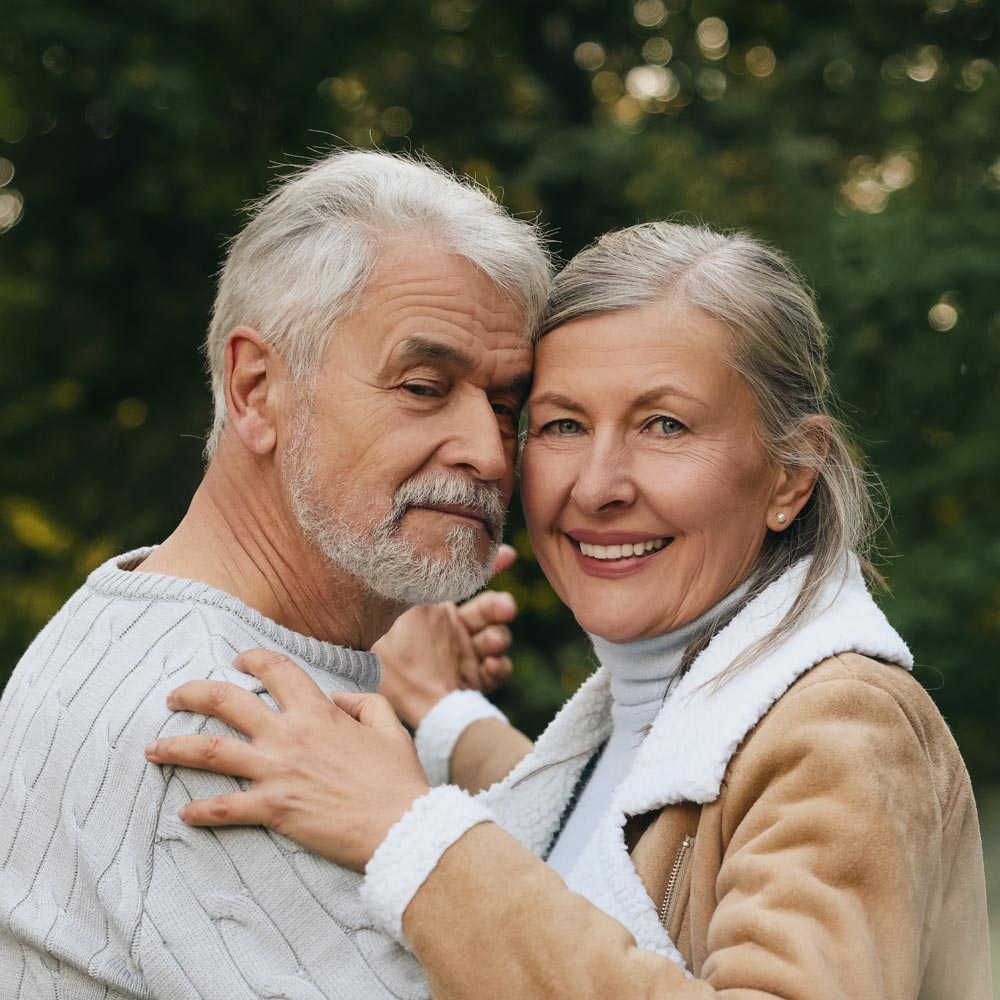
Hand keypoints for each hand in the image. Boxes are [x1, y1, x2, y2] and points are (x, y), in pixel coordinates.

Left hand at [144, 648, 431, 871]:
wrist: (400, 827)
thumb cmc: (398, 778)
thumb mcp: (390, 726)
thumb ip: (362, 703)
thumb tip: (336, 699)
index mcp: (318, 712)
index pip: (276, 670)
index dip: (253, 658)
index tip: (238, 659)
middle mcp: (290, 736)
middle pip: (227, 702)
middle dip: (194, 693)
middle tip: (174, 695)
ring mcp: (277, 772)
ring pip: (213, 751)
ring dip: (177, 747)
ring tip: (152, 749)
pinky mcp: (273, 810)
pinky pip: (226, 808)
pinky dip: (201, 811)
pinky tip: (184, 813)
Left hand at [373, 544, 517, 727]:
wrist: (395, 710)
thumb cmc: (388, 662)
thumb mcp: (395, 619)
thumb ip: (410, 589)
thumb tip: (416, 554)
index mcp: (435, 611)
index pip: (464, 583)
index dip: (489, 566)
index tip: (509, 555)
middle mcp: (455, 629)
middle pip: (489, 609)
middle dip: (500, 607)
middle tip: (506, 608)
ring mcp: (468, 654)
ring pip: (497, 637)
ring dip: (498, 638)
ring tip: (491, 644)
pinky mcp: (477, 680)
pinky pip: (499, 668)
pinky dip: (499, 666)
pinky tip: (491, 666)